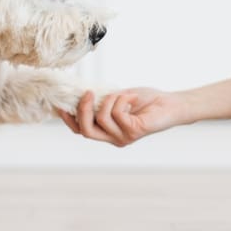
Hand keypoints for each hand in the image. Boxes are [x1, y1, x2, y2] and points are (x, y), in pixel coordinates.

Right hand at [58, 87, 182, 146]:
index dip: (68, 119)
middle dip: (82, 110)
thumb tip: (80, 92)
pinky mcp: (133, 131)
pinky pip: (117, 113)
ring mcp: (123, 137)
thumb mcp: (117, 97)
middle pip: (85, 130)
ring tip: (123, 93)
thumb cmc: (145, 100)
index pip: (81, 130)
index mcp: (107, 131)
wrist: (170, 104)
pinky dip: (122, 99)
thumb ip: (100, 100)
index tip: (60, 104)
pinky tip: (133, 97)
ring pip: (101, 119)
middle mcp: (113, 138)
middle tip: (87, 92)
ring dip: (109, 100)